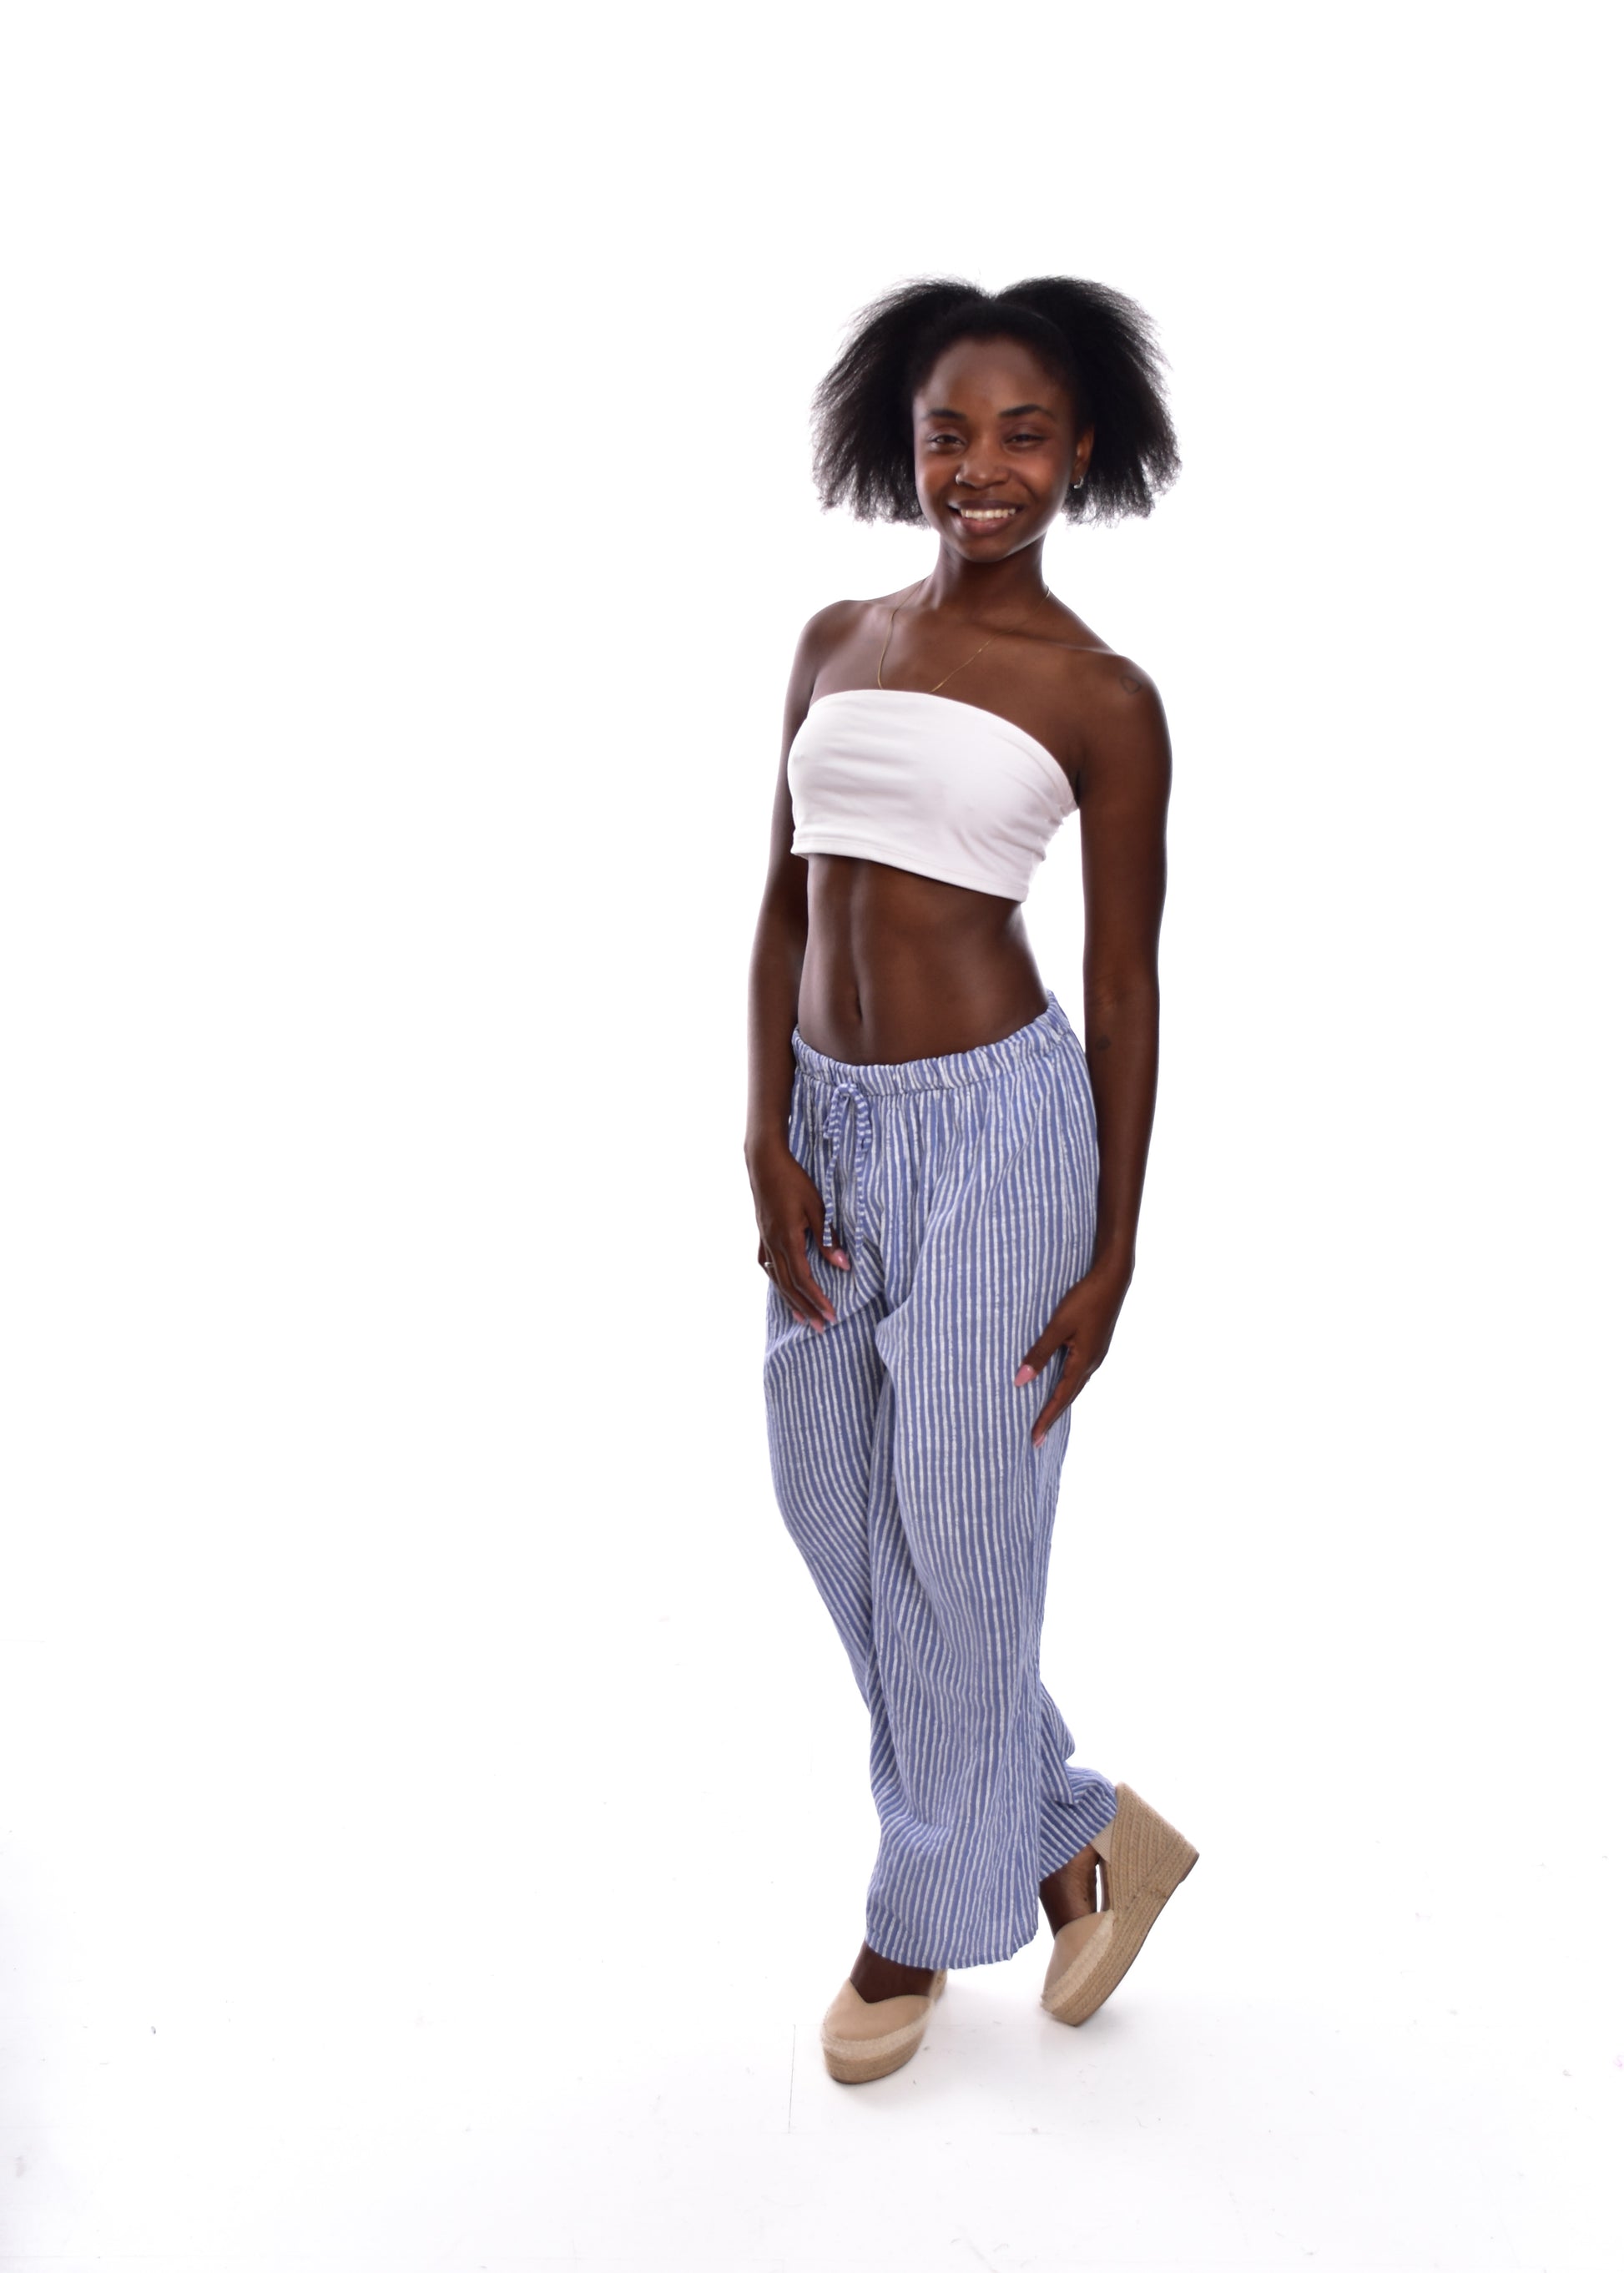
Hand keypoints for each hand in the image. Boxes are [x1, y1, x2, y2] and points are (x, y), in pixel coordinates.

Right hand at [747, 1138, 849, 1330]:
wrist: (764, 1163)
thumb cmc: (794, 1181)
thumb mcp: (817, 1208)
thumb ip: (828, 1239)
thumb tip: (843, 1265)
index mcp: (787, 1239)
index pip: (804, 1278)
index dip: (818, 1299)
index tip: (832, 1314)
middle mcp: (773, 1245)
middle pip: (789, 1286)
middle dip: (806, 1308)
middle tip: (821, 1327)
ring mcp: (765, 1241)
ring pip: (776, 1279)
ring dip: (790, 1301)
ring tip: (801, 1319)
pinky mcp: (762, 1235)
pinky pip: (766, 1266)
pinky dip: (775, 1282)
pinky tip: (781, 1288)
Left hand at [1013, 1258, 1133, 1444]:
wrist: (1112, 1280)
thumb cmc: (1084, 1300)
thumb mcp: (1058, 1326)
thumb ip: (1039, 1353)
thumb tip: (1020, 1380)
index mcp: (1082, 1362)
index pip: (1059, 1398)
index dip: (1045, 1419)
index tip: (1034, 1438)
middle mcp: (1091, 1364)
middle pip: (1069, 1397)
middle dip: (1052, 1417)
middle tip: (1037, 1438)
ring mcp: (1096, 1355)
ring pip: (1075, 1386)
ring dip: (1060, 1402)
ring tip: (1047, 1416)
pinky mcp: (1096, 1346)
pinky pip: (1078, 1374)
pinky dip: (1067, 1386)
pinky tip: (1061, 1384)